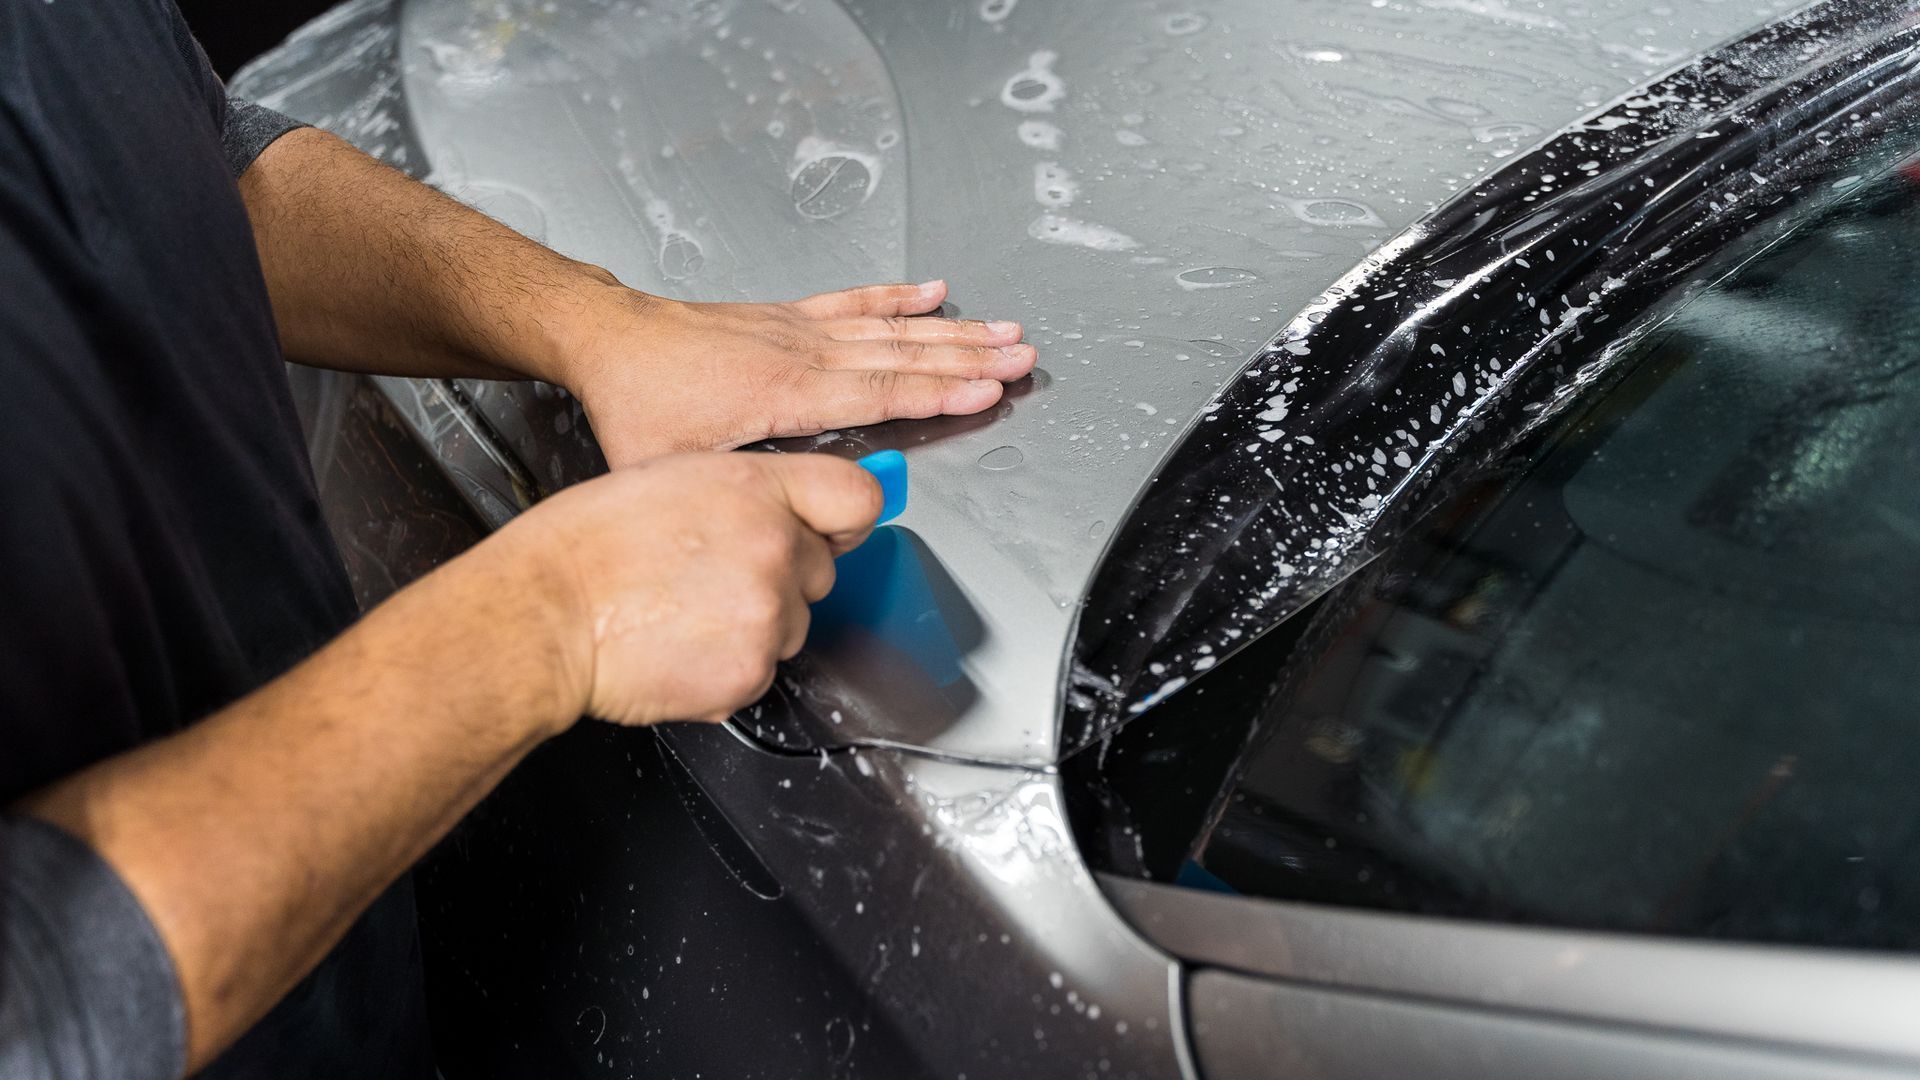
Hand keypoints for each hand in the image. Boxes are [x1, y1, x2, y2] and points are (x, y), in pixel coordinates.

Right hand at [498, 452, 881, 725]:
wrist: (544, 613)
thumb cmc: (589, 546)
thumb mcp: (675, 478)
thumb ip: (750, 494)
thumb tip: (796, 515)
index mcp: (756, 489)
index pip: (856, 498)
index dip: (842, 520)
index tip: (830, 532)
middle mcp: (774, 547)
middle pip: (821, 571)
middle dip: (781, 579)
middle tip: (711, 579)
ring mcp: (767, 615)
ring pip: (793, 627)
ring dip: (755, 627)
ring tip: (685, 613)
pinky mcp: (750, 672)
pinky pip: (763, 672)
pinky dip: (729, 668)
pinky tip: (681, 646)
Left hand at [548, 280, 1036, 465]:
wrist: (605, 340)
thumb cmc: (637, 405)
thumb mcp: (680, 468)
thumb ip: (741, 493)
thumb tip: (790, 522)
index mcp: (783, 395)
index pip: (879, 393)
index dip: (938, 392)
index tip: (987, 389)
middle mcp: (801, 354)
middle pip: (902, 355)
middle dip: (969, 357)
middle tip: (1023, 356)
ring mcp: (797, 329)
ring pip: (890, 328)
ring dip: (952, 330)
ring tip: (1003, 329)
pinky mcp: (786, 316)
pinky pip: (854, 302)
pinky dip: (897, 296)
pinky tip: (934, 292)